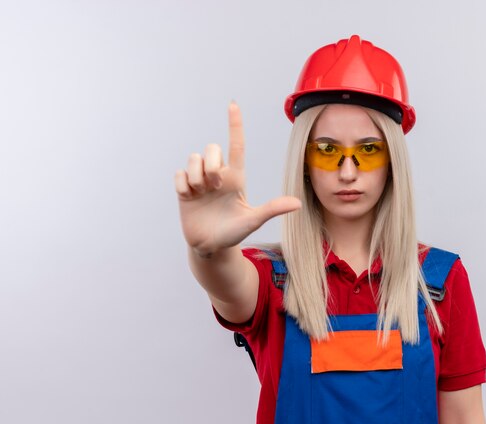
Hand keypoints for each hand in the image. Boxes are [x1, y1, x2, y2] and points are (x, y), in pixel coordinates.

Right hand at [174, 102, 300, 256]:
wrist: (211, 247)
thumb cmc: (234, 233)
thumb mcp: (253, 220)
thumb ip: (272, 209)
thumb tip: (297, 203)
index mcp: (236, 178)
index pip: (236, 146)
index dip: (235, 125)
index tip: (233, 105)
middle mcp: (218, 175)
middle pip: (211, 148)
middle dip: (211, 163)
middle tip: (215, 185)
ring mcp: (200, 182)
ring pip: (193, 158)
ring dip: (196, 176)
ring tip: (201, 193)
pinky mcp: (185, 190)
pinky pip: (179, 174)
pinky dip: (183, 185)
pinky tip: (189, 197)